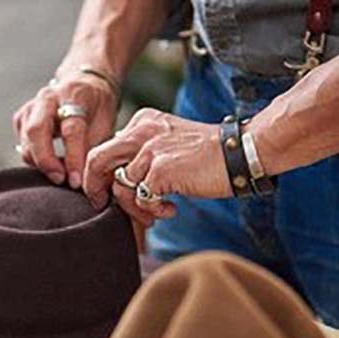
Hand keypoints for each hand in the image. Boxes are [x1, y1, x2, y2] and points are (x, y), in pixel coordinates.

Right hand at [13, 73, 117, 188]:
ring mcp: (31, 107)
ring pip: (26, 141)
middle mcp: (48, 97)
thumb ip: (94, 150)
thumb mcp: (106, 124)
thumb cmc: (97, 106)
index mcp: (75, 94)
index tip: (77, 181)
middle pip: (37, 130)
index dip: (73, 157)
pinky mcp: (22, 118)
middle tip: (59, 180)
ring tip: (61, 175)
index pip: (71, 129)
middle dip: (46, 160)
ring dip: (41, 163)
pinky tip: (51, 164)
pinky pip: (22, 145)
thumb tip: (89, 182)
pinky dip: (35, 159)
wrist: (83, 84)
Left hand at [83, 108, 231, 224]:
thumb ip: (143, 153)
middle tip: (103, 205)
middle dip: (96, 188)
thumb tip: (119, 178)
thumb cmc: (208, 154)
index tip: (106, 194)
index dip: (101, 175)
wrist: (242, 151)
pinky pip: (141, 199)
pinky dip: (153, 210)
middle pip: (97, 161)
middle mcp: (141, 131)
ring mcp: (150, 150)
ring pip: (120, 187)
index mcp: (141, 122)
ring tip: (153, 215)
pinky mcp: (160, 170)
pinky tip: (170, 209)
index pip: (106, 149)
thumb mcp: (169, 143)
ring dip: (134, 208)